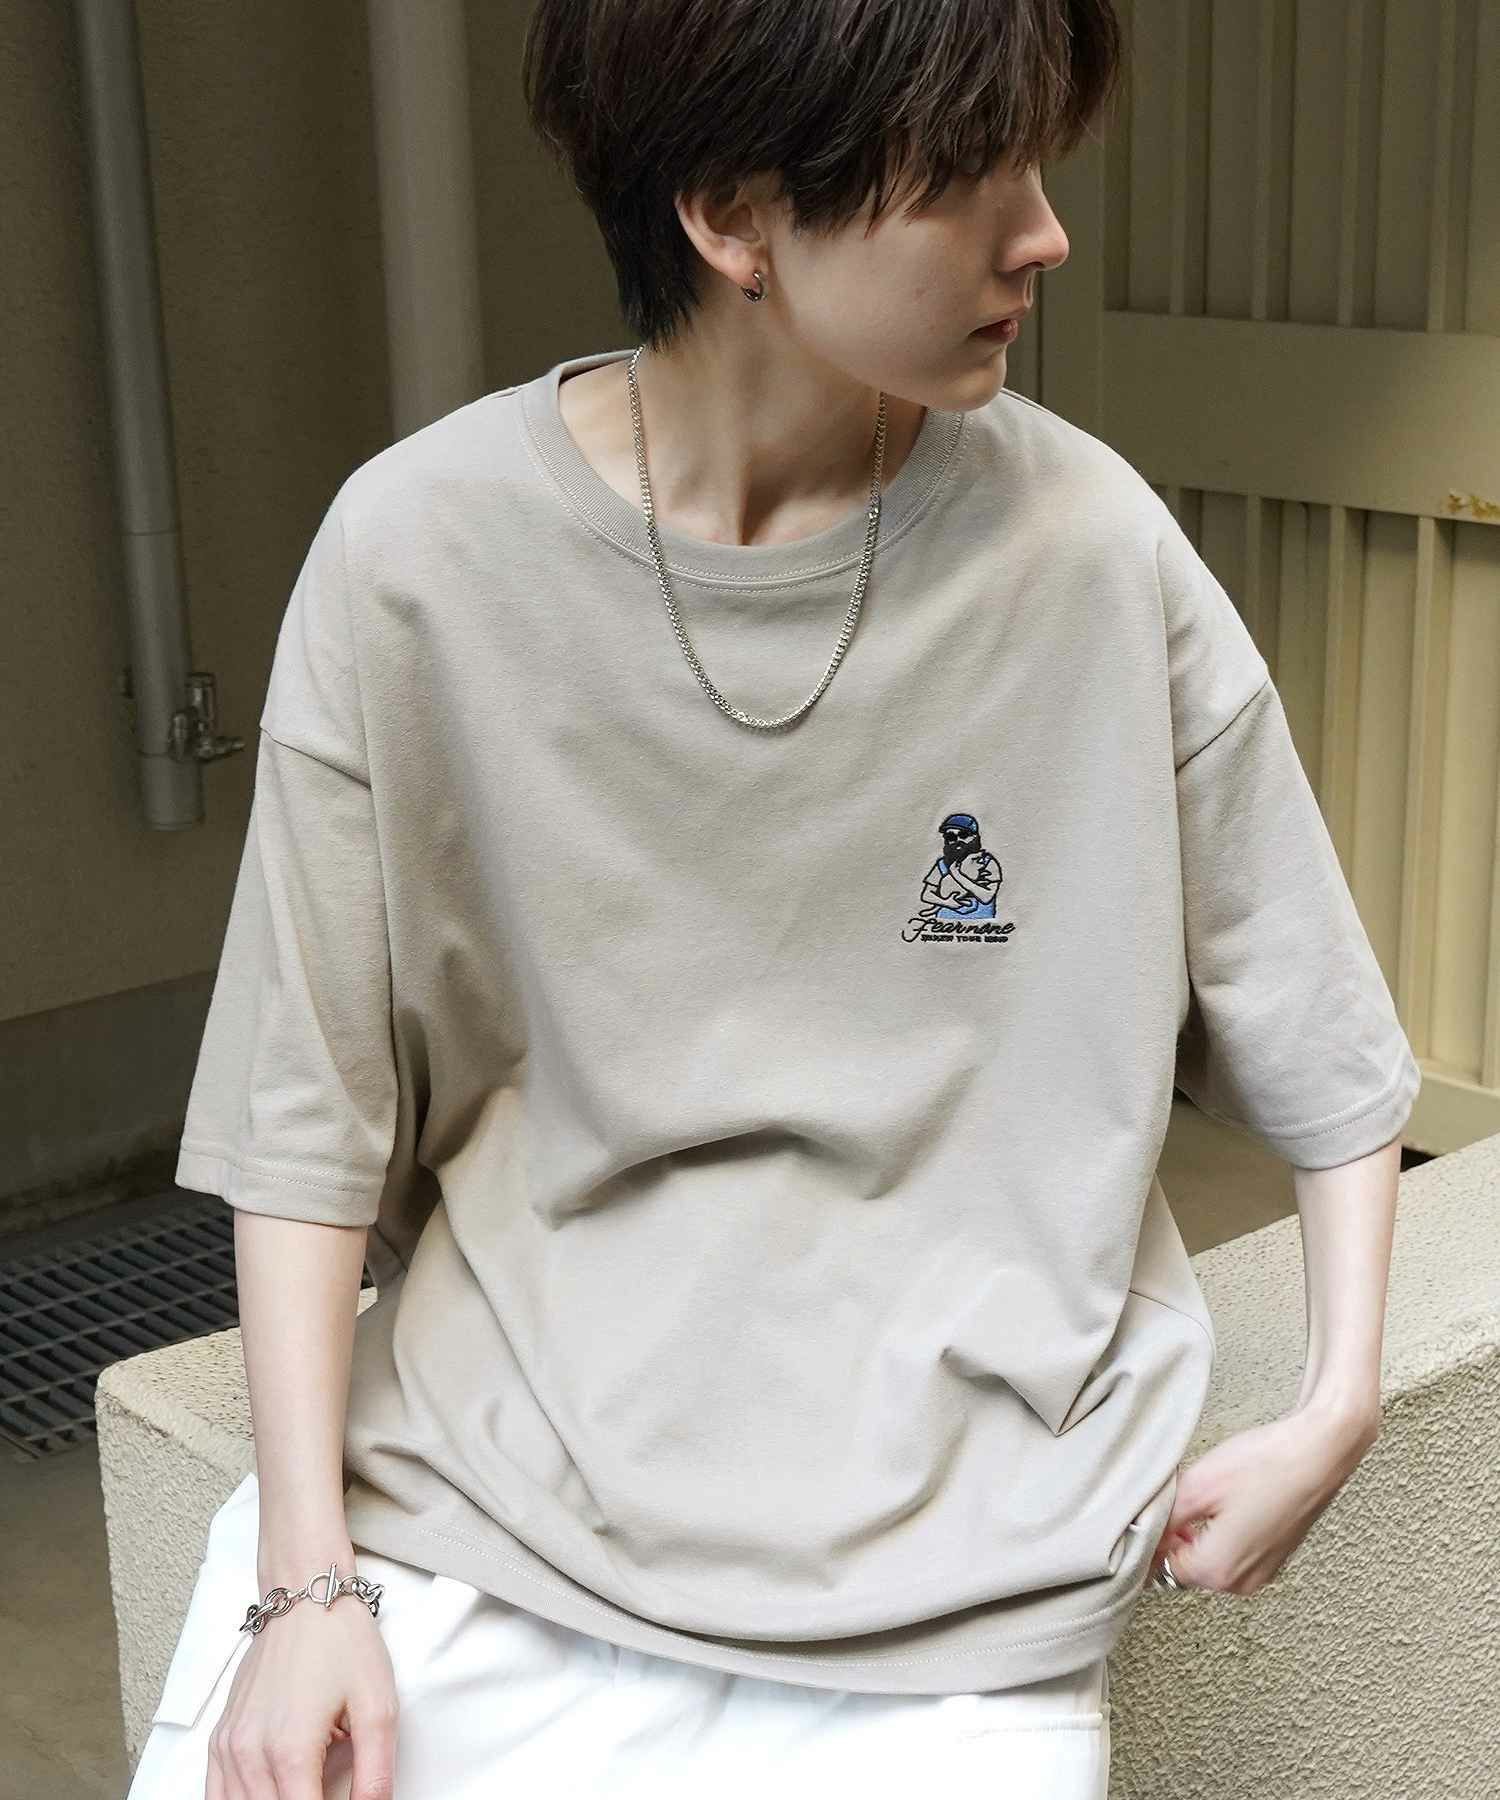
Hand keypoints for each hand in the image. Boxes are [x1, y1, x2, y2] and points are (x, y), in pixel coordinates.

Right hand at [206, 1596, 397, 1798]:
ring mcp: (229, 1746)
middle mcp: (251, 1753)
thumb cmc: (341, 1642)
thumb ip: (376, 1771)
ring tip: (307, 1787)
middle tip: (328, 1790)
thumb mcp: (378, 1706)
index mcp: (291, 1750)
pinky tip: (267, 1793)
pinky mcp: (220, 1738)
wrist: (306, 1597)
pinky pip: (217, 1795)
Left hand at [1147, 1399, 1378, 1595]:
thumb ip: (1164, 1518)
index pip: (1161, 1567)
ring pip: (1210, 1561)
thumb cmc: (1264, 1465)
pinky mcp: (1276, 1556)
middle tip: (1171, 1498)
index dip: (1150, 1537)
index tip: (1146, 1512)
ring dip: (1196, 1535)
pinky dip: (1220, 1535)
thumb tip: (1143, 1533)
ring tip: (1196, 1496)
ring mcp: (1263, 1572)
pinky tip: (1223, 1502)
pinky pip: (1234, 1554)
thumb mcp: (1198, 1485)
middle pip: (1186, 1568)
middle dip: (1173, 1537)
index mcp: (1218, 1570)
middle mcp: (1242, 1582)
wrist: (1319, 1452)